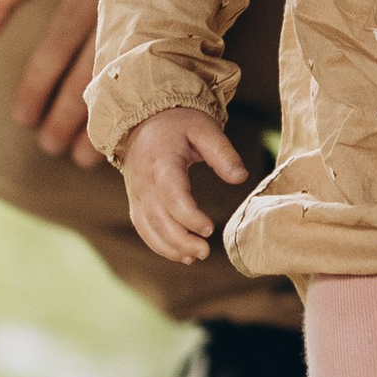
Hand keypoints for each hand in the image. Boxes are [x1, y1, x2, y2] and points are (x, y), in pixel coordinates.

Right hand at [0, 0, 147, 169]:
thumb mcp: (169, 3)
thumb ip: (153, 43)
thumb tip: (148, 102)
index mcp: (143, 23)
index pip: (118, 85)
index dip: (100, 122)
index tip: (88, 159)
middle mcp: (117, 5)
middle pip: (85, 73)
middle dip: (66, 116)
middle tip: (49, 147)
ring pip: (57, 43)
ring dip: (38, 85)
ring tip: (23, 118)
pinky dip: (1, 2)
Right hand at [119, 106, 249, 265]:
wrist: (144, 119)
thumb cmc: (179, 123)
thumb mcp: (204, 129)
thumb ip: (223, 153)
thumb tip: (241, 178)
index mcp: (161, 161)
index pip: (171, 194)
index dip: (189, 216)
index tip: (209, 229)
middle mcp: (144, 180)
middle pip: (157, 217)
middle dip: (180, 240)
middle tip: (205, 252)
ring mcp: (136, 192)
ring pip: (147, 227)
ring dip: (169, 247)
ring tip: (195, 257)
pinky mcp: (135, 200)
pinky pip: (143, 227)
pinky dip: (158, 244)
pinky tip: (180, 255)